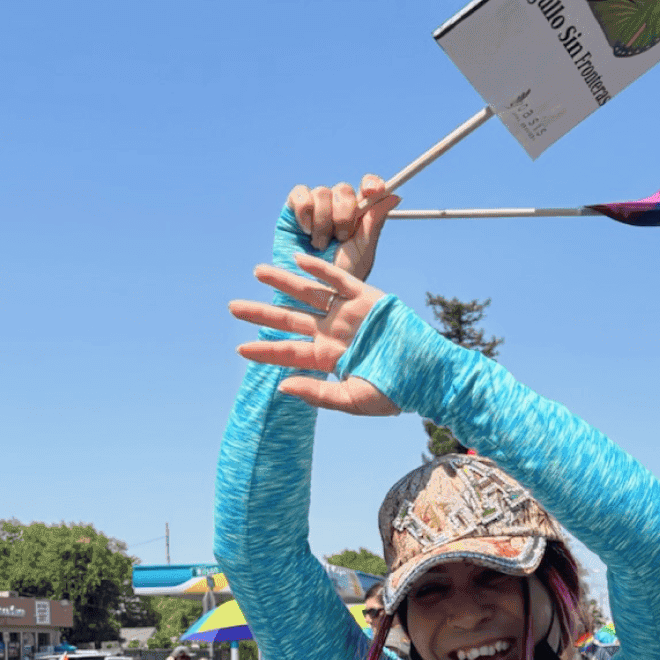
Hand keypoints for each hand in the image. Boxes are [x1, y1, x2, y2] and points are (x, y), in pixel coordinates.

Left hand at [231, 258, 398, 415]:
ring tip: (256, 271)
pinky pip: (338, 279)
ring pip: (307, 294)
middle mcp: (333, 333)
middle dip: (261, 314)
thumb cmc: (394, 393)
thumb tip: (282, 387)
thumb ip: (318, 394)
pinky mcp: (366, 298)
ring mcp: (348, 314)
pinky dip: (320, 269)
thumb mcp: (353, 400)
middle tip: (232, 307)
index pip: (289, 352)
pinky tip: (298, 259)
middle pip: (289, 319)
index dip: (264, 351)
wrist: (428, 375)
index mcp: (328, 358)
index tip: (239, 349)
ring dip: (283, 282)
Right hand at [286, 174, 399, 281]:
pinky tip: (306, 231)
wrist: (312, 293)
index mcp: (358, 217)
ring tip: (320, 245)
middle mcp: (337, 209)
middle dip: (344, 215)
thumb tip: (395, 196)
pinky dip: (304, 211)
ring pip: (322, 192)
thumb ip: (374, 222)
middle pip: (344, 189)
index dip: (371, 183)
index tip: (373, 190)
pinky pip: (300, 194)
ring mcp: (316, 208)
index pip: (368, 189)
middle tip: (341, 239)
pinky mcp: (294, 210)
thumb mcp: (362, 252)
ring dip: (323, 221)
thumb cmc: (339, 280)